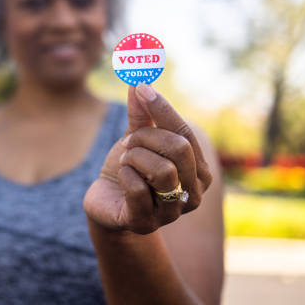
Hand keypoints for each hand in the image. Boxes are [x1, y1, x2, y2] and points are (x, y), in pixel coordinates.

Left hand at [83, 83, 212, 233]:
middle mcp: (193, 193)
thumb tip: (139, 81)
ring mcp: (171, 212)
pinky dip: (125, 176)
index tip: (141, 88)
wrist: (105, 202)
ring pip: (162, 171)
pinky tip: (121, 178)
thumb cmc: (129, 169)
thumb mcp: (136, 139)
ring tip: (126, 161)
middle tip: (129, 142)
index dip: (162, 108)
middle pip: (178, 149)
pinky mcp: (145, 223)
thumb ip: (141, 114)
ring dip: (135, 158)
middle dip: (146, 138)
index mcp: (198, 170)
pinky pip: (138, 190)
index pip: (186, 133)